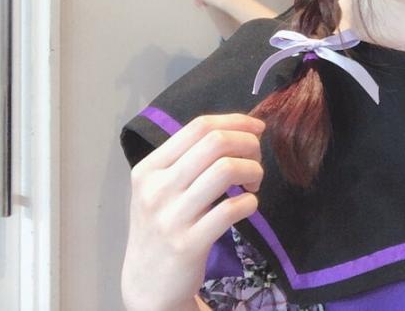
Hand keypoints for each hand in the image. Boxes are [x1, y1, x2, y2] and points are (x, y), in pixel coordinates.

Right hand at [121, 114, 264, 310]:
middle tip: (257, 160)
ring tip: (254, 184)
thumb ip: (191, 159)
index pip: (198, 126)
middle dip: (249, 144)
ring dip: (253, 171)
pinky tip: (248, 206)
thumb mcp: (161, 188)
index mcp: (149, 168)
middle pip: (216, 142)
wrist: (147, 284)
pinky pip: (231, 209)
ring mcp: (171, 217)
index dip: (236, 121)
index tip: (257, 128)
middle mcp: (156, 189)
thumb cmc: (162, 227)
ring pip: (226, 170)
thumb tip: (241, 128)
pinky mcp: (189, 244)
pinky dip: (250, 203)